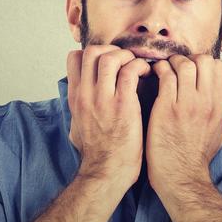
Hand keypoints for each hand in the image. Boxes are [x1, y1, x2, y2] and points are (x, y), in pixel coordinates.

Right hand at [66, 45, 151, 186]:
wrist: (106, 173)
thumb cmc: (97, 153)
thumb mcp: (77, 126)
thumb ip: (79, 108)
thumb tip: (79, 99)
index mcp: (75, 97)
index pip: (74, 58)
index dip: (94, 53)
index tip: (110, 61)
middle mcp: (86, 94)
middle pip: (91, 51)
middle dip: (112, 49)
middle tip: (126, 60)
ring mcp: (103, 99)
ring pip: (110, 57)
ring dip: (127, 56)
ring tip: (137, 66)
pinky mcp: (122, 104)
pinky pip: (130, 71)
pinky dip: (140, 66)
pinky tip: (147, 74)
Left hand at [145, 54, 221, 195]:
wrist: (181, 178)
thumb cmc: (196, 158)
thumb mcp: (219, 133)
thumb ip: (218, 112)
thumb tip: (216, 97)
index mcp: (220, 106)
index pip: (218, 67)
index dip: (203, 63)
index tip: (192, 68)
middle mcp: (206, 102)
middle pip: (203, 60)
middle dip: (188, 58)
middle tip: (176, 66)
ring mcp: (187, 104)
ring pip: (184, 64)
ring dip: (171, 62)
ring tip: (163, 69)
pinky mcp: (167, 108)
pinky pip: (165, 75)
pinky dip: (158, 70)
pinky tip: (153, 75)